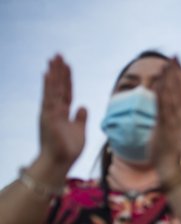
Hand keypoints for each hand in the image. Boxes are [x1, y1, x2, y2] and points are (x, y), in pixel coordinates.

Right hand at [38, 55, 86, 170]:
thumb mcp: (79, 130)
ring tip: (54, 58)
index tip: (67, 66)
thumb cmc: (68, 150)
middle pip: (58, 87)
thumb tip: (83, 107)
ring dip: (54, 73)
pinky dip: (49, 85)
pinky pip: (49, 97)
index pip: (66, 92)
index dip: (67, 79)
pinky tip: (48, 73)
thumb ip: (80, 118)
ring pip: (53, 88)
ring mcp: (50, 112)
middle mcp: (54, 110)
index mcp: (62, 113)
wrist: (59, 162)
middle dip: (59, 71)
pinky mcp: (48, 116)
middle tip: (58, 55)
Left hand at [150, 57, 180, 176]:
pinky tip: (161, 83)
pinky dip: (163, 95)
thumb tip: (164, 112)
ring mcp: (173, 123)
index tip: (177, 64)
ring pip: (172, 97)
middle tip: (175, 57)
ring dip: (171, 80)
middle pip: (179, 91)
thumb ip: (167, 120)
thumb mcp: (167, 133)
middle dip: (176, 74)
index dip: (180, 78)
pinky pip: (163, 108)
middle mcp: (179, 118)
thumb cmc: (168, 153)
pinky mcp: (165, 128)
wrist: (172, 170)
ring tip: (169, 65)